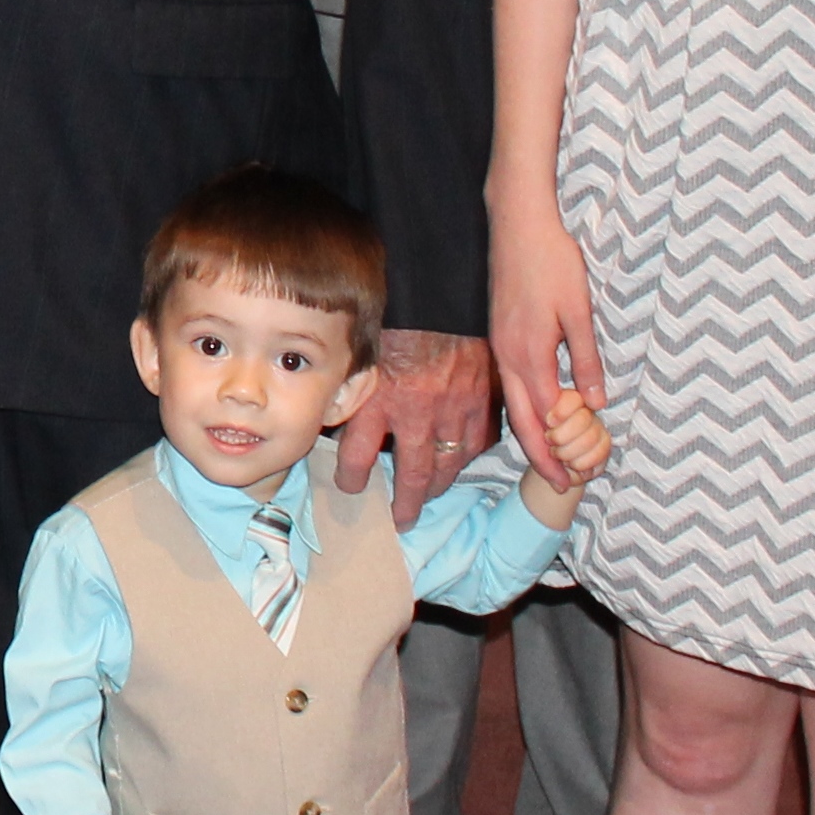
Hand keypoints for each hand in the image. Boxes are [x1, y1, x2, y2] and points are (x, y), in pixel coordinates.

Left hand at [332, 328, 492, 522]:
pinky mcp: (478, 399)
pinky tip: (460, 463)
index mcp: (379, 398)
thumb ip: (351, 386)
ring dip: (438, 486)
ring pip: (447, 464)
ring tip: (429, 499)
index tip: (349, 487)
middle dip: (406, 504)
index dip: (351, 477)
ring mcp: (451, 409)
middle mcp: (415, 411)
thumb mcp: (359, 350)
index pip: (358, 455)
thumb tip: (335, 413)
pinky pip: (476, 441)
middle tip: (403, 521)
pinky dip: (468, 456)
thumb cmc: (392, 315)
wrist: (435, 292)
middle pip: (412, 474)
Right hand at [491, 203, 604, 489]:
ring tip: (553, 458)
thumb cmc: (552, 261)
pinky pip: (508, 384)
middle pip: (521, 421)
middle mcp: (508, 356)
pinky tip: (538, 414)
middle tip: (561, 484)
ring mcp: (500, 345)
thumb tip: (596, 403)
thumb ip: (586, 359)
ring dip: (531, 436)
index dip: (559, 452)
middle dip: (540, 456)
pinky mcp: (499, 334)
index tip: (575, 478)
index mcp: (529, 354)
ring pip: (511, 404)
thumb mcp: (579, 312)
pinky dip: (523, 409)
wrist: (517, 223)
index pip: (543, 419)